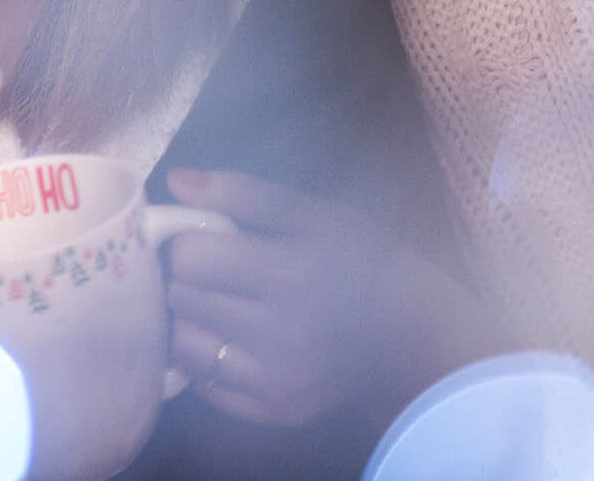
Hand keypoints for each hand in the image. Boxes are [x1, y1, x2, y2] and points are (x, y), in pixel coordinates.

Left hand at [162, 168, 468, 427]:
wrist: (418, 335)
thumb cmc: (368, 260)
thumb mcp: (318, 214)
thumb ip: (244, 194)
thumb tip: (175, 181)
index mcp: (288, 273)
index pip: (189, 259)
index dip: (190, 243)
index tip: (207, 241)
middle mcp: (277, 334)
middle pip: (182, 300)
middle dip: (191, 280)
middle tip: (218, 273)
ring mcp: (275, 380)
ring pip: (185, 346)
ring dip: (193, 322)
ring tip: (223, 306)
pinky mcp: (276, 411)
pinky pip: (207, 385)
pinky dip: (208, 362)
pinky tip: (234, 341)